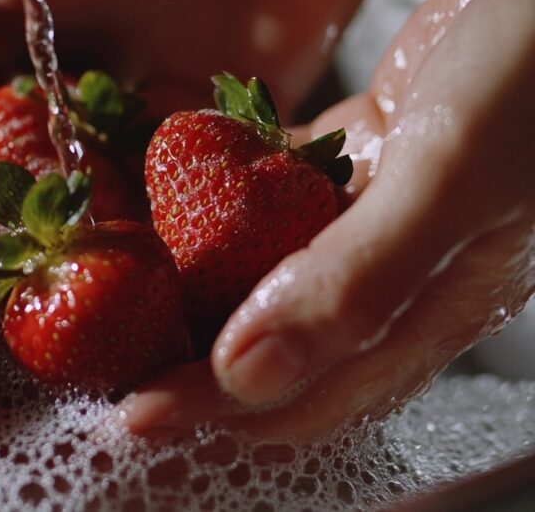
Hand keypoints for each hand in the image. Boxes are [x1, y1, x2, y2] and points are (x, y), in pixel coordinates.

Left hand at [117, 0, 534, 442]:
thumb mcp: (455, 176)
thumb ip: (358, 279)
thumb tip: (244, 375)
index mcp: (428, 305)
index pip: (300, 387)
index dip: (210, 406)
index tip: (125, 413)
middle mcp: (399, 267)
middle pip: (275, 334)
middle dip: (190, 350)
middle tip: (100, 344)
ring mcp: (382, 204)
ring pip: (272, 260)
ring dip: (200, 270)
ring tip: (120, 269)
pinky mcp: (370, 143)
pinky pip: (283, 181)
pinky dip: (229, 185)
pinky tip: (180, 177)